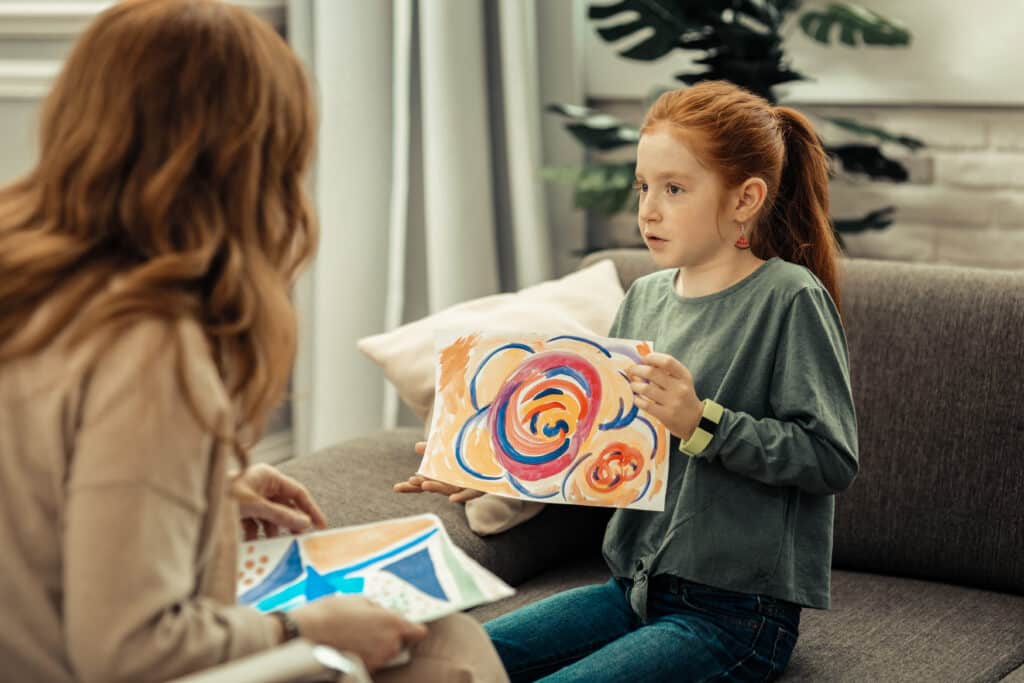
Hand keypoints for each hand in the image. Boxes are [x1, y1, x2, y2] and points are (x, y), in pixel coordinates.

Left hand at [233, 464, 327, 539]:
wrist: (196, 500)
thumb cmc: (224, 496)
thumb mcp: (256, 507)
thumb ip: (281, 515)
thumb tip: (305, 524)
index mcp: (269, 476)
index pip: (297, 492)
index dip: (310, 509)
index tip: (320, 526)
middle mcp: (262, 484)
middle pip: (285, 505)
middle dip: (291, 522)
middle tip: (299, 539)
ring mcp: (252, 496)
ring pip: (271, 515)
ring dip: (273, 529)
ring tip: (276, 543)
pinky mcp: (241, 509)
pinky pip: (256, 522)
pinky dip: (257, 532)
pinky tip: (254, 542)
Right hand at [289, 595, 427, 671]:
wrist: (306, 632)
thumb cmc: (332, 612)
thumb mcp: (359, 600)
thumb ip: (378, 608)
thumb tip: (384, 612)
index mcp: (392, 622)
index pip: (419, 632)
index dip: (414, 628)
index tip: (407, 626)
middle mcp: (389, 643)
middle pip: (401, 643)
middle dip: (391, 636)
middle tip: (372, 627)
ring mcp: (377, 659)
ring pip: (386, 653)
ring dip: (378, 646)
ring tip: (358, 635)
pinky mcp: (363, 668)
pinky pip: (372, 661)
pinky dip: (366, 655)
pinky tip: (351, 645)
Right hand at [392, 442, 485, 502]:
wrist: (498, 460)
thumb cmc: (470, 457)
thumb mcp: (450, 451)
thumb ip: (434, 451)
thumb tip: (416, 447)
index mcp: (444, 478)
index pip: (424, 484)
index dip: (411, 486)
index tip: (396, 488)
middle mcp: (453, 485)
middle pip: (435, 487)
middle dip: (422, 485)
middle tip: (410, 481)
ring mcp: (466, 487)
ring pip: (450, 489)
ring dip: (437, 488)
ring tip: (425, 485)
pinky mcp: (481, 487)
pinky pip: (471, 493)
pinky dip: (462, 496)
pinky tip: (453, 499)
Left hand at [629, 352, 704, 441]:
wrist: (694, 420)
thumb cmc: (683, 396)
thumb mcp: (681, 381)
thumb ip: (666, 370)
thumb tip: (642, 360)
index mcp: (684, 376)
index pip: (667, 361)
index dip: (652, 357)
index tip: (643, 358)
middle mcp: (680, 388)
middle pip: (652, 373)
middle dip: (637, 369)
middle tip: (630, 370)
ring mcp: (673, 402)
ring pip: (646, 389)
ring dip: (634, 385)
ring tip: (633, 385)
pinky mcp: (666, 415)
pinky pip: (645, 404)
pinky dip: (637, 399)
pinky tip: (636, 397)